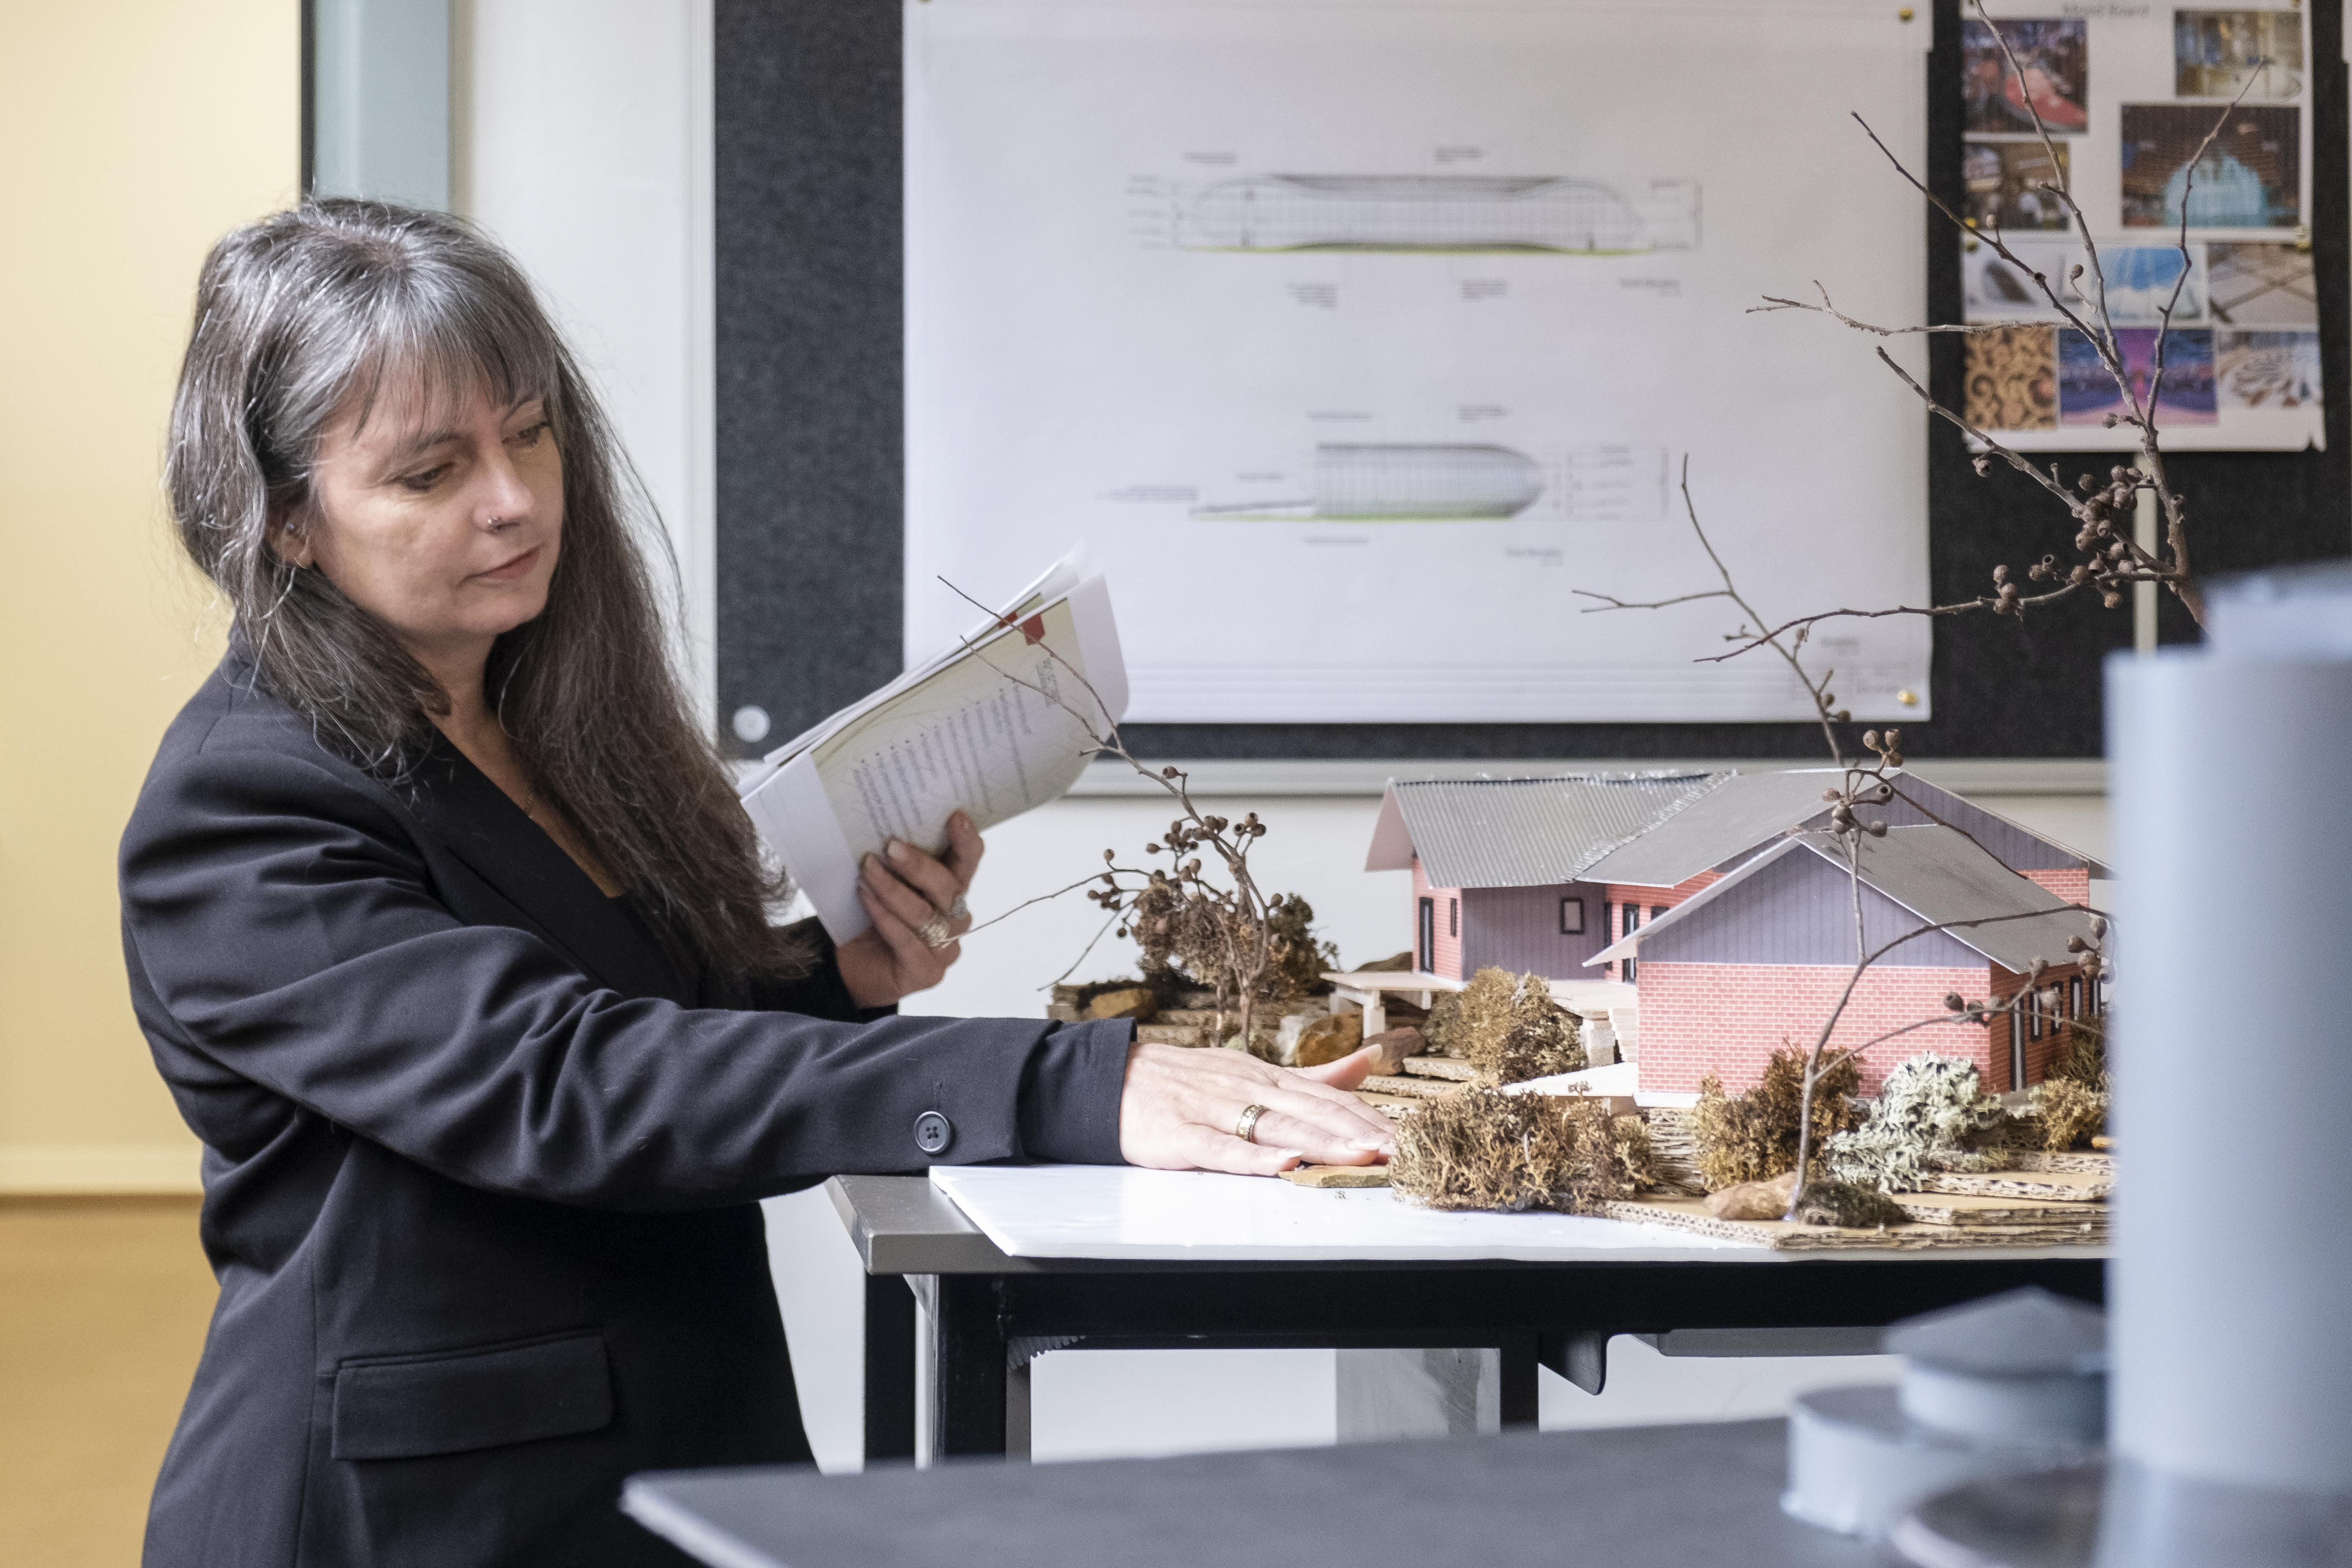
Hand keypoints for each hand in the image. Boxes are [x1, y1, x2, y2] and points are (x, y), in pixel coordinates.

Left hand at [836, 811, 983, 1007]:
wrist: (850, 966)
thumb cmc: (870, 916)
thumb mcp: (888, 882)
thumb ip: (897, 861)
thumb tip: (887, 828)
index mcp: (952, 889)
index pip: (969, 861)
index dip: (966, 840)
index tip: (954, 816)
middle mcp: (956, 919)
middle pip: (947, 888)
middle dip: (918, 865)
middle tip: (890, 846)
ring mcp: (945, 949)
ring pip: (924, 914)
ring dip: (892, 889)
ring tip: (866, 870)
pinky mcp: (926, 973)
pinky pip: (906, 940)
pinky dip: (884, 917)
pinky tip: (865, 898)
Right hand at [1117, 1041, 1398, 1176]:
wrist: (1109, 1081)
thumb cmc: (1183, 1082)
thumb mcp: (1250, 1072)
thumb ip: (1310, 1076)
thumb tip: (1365, 1065)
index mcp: (1265, 1075)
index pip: (1327, 1096)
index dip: (1369, 1116)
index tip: (1410, 1136)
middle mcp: (1245, 1087)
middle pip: (1311, 1111)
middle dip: (1360, 1131)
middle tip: (1402, 1151)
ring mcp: (1213, 1110)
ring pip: (1275, 1126)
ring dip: (1322, 1141)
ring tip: (1364, 1153)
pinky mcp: (1181, 1134)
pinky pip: (1221, 1147)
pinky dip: (1252, 1156)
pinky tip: (1282, 1162)